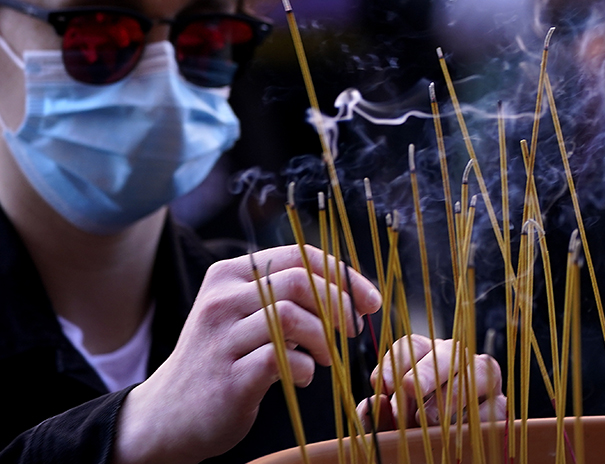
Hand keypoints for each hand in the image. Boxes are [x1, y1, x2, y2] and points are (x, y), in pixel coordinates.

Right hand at [114, 245, 381, 463]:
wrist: (167, 416)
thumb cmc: (221, 359)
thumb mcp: (243, 314)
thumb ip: (283, 295)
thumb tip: (349, 290)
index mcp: (228, 275)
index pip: (299, 256)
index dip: (342, 274)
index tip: (369, 299)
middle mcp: (221, 300)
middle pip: (300, 282)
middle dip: (340, 304)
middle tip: (354, 329)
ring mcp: (221, 338)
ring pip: (293, 317)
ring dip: (324, 338)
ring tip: (327, 357)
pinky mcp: (228, 377)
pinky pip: (282, 358)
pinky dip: (305, 367)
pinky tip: (304, 377)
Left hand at [359, 335, 506, 428]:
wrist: (446, 454)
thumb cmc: (415, 431)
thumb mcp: (394, 425)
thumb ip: (380, 416)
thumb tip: (372, 404)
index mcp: (425, 359)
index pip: (412, 347)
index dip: (397, 361)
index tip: (381, 384)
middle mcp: (457, 361)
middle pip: (449, 350)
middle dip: (428, 368)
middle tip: (409, 388)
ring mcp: (483, 380)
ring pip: (479, 369)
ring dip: (453, 392)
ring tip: (429, 419)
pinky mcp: (501, 406)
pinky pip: (495, 404)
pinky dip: (476, 417)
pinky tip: (457, 431)